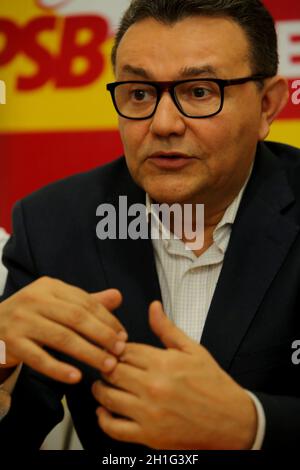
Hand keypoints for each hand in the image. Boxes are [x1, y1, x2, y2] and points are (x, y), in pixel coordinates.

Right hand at [0, 277, 127, 382]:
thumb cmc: (31, 315)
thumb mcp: (56, 302)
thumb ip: (86, 301)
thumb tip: (118, 296)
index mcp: (49, 287)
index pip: (85, 302)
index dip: (107, 319)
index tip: (123, 335)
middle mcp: (35, 300)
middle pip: (77, 318)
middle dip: (103, 335)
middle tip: (121, 351)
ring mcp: (22, 321)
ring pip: (62, 338)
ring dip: (89, 353)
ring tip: (108, 365)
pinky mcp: (12, 343)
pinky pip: (39, 358)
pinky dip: (59, 369)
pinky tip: (76, 377)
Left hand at [92, 301, 256, 449]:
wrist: (232, 420)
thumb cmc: (213, 384)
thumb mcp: (193, 350)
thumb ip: (167, 329)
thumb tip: (153, 306)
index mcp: (163, 363)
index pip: (124, 350)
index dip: (117, 349)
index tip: (116, 351)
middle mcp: (153, 386)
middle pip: (111, 371)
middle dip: (106, 366)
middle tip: (106, 366)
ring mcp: (149, 413)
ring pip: (108, 397)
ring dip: (101, 390)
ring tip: (103, 385)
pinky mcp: (149, 435)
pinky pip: (114, 428)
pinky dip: (104, 420)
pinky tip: (104, 412)